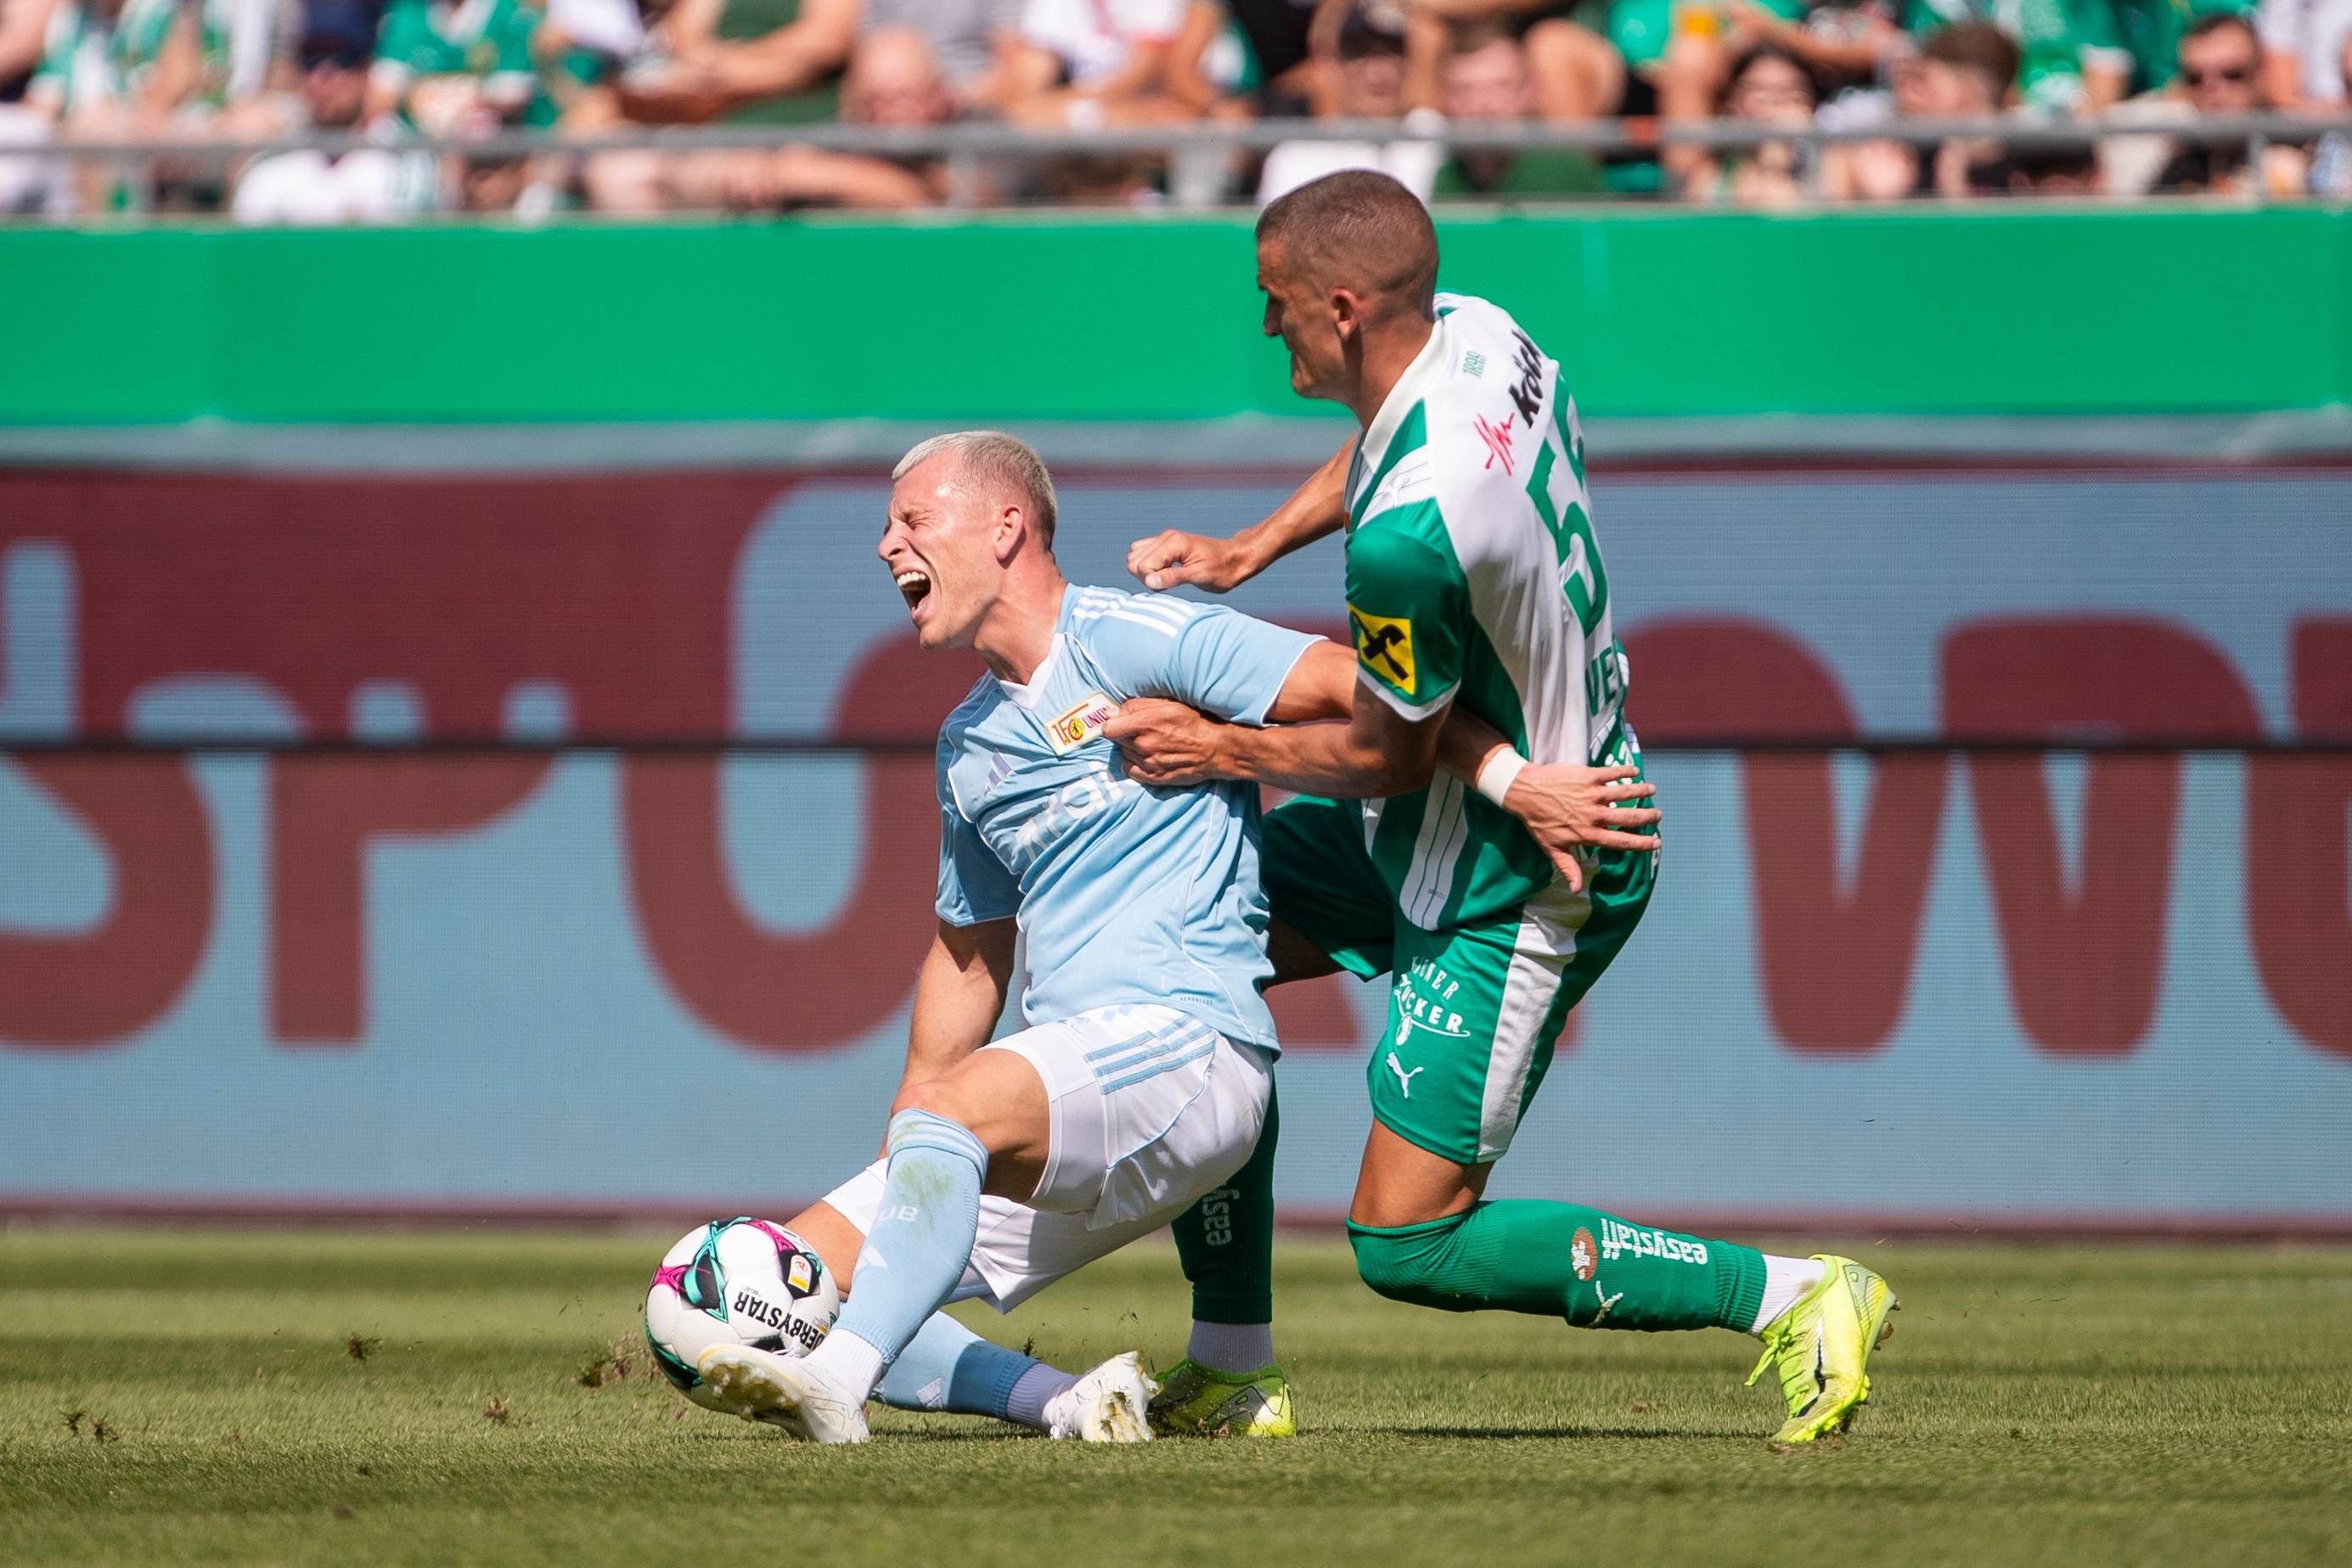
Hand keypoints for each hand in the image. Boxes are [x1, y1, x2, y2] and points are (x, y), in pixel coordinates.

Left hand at [1102, 698, 1229, 786]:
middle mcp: (1143, 745)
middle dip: (1127, 734)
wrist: (1216, 748)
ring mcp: (1148, 763)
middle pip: (1118, 741)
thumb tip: (1113, 713)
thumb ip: (1137, 706)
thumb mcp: (1168, 702)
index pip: (1109, 729)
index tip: (1121, 722)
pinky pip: (1131, 770)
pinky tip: (1148, 757)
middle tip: (1143, 730)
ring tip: (1151, 743)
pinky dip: (1135, 764)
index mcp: (1145, 723)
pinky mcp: (1154, 777)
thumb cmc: (1194, 721)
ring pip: (1125, 754)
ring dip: (1132, 748)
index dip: (1113, 723)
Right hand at [1126, 530, 1255, 592]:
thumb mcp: (1200, 576)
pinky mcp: (1167, 546)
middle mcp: (1166, 538)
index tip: (1172, 584)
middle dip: (1146, 576)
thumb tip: (1149, 581)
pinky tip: (1166, 573)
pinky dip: (1149, 567)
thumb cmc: (1223, 569)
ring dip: (1146, 572)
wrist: (1237, 559)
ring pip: (1135, 557)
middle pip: (1134, 561)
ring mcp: (1165, 540)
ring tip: (1168, 578)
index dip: (1153, 581)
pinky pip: (1143, 554)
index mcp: (1173, 543)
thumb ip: (1173, 578)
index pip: (1142, 566)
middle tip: (1170, 582)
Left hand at [1502, 763, 1660, 894]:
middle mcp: (1594, 815)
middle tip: (1659, 814)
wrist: (1524, 792)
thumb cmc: (1538, 822)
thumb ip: (1568, 868)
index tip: (1656, 843)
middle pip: (1629, 816)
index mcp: (1588, 834)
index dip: (1641, 843)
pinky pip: (1612, 773)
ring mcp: (1592, 794)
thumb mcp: (1552, 849)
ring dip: (1641, 791)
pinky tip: (1635, 771)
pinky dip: (1625, 771)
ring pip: (1624, 792)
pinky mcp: (1588, 776)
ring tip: (1652, 790)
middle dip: (1647, 816)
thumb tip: (1577, 890)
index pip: (1621, 840)